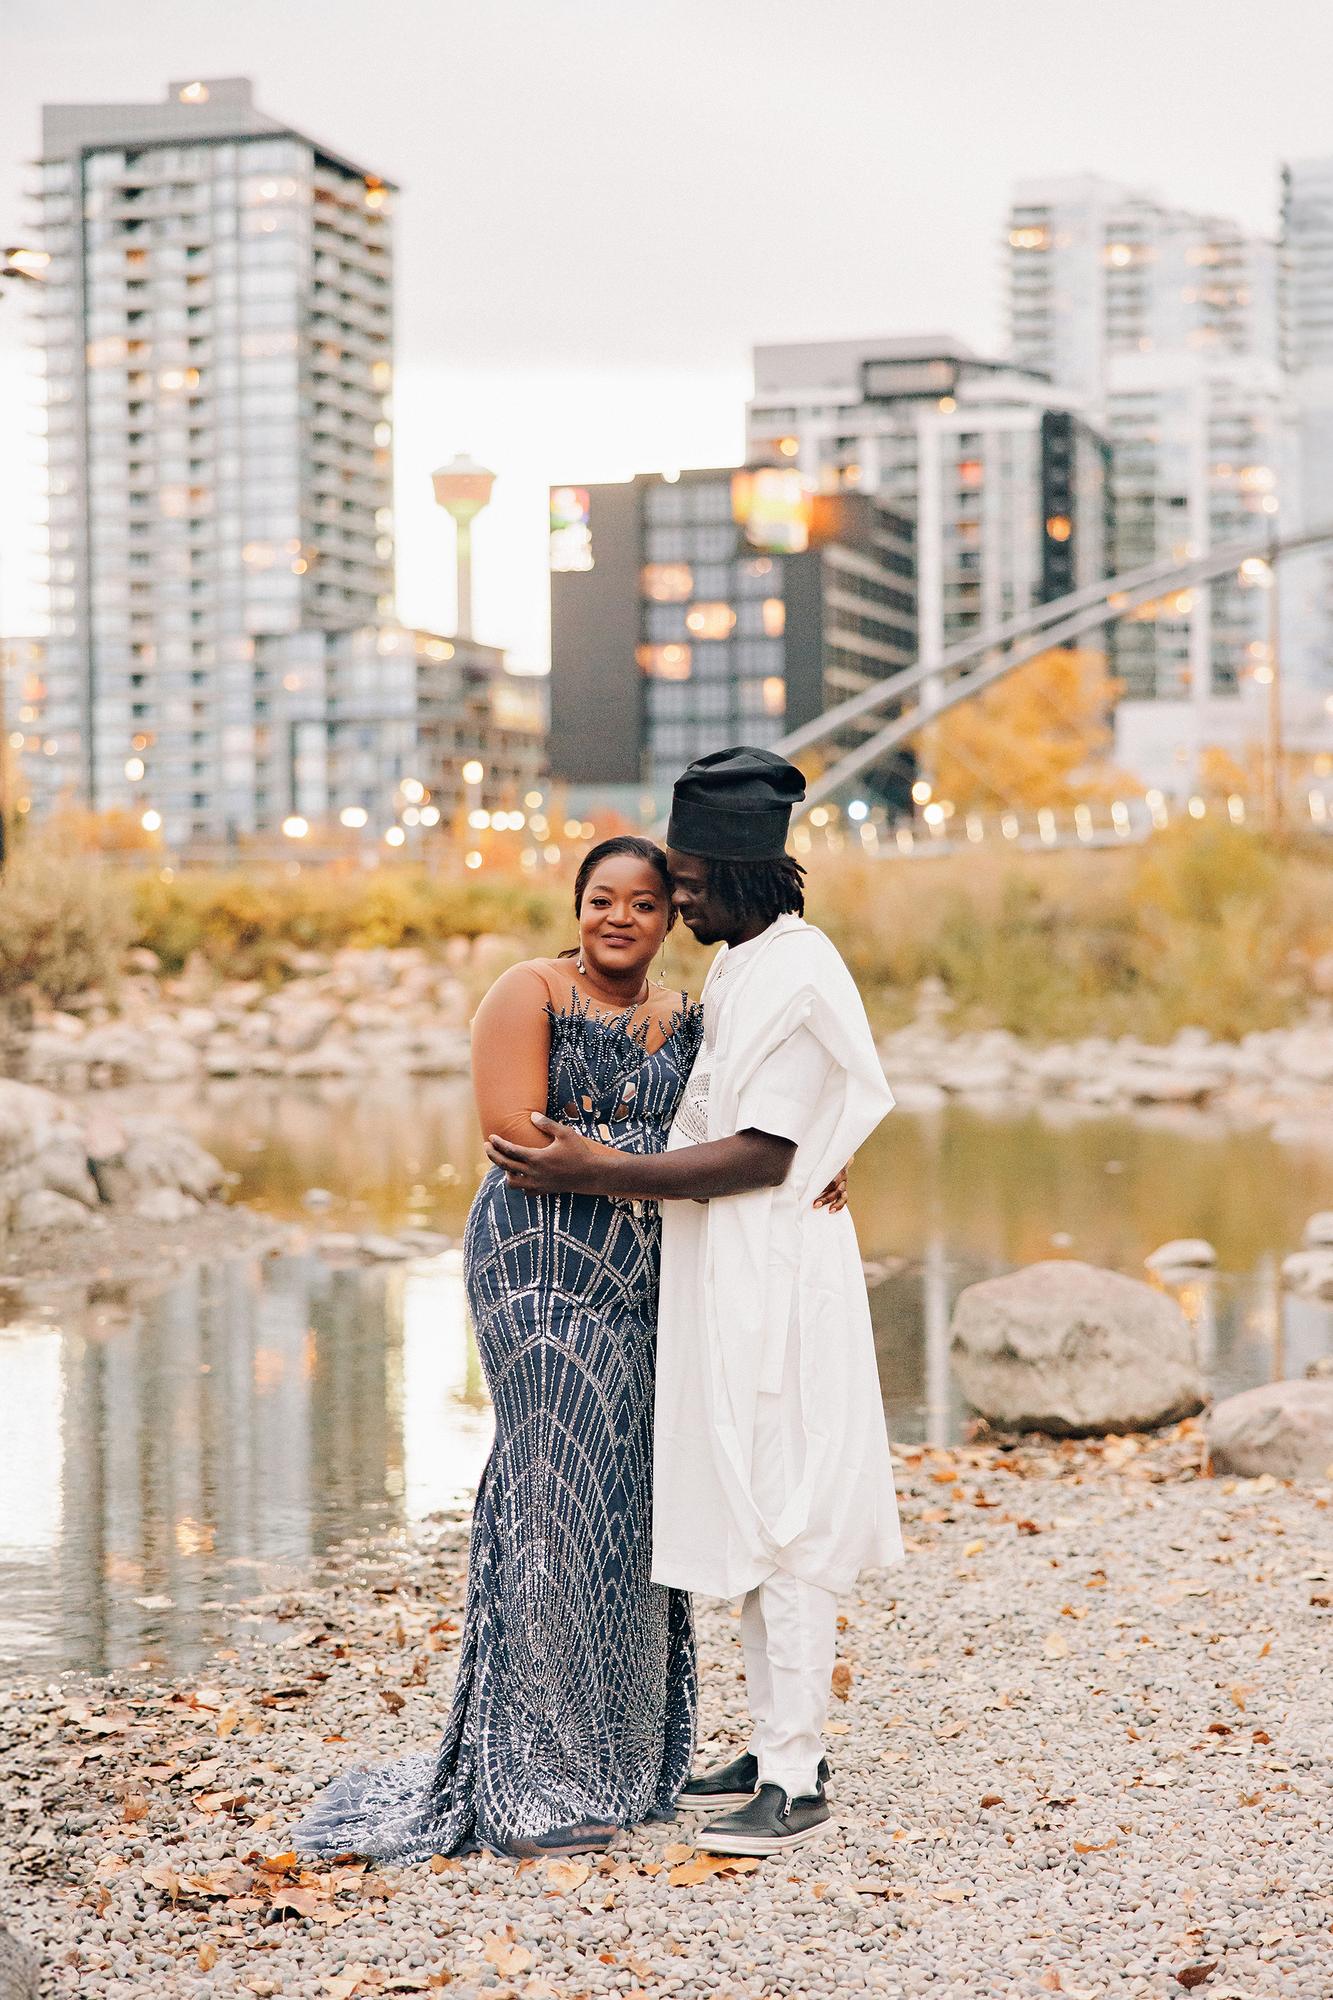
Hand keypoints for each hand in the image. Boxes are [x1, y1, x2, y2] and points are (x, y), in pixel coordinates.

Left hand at [485, 1114, 609, 1194]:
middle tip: (487, 1147)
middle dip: (493, 1155)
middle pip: (505, 1166)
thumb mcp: (565, 1133)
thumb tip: (531, 1116)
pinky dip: (520, 1184)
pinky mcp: (544, 1191)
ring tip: (506, 1163)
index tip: (491, 1137)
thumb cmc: (578, 1152)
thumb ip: (547, 1124)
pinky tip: (522, 1176)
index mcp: (537, 1158)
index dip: (498, 1143)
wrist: (591, 1175)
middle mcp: (534, 1173)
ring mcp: (538, 1184)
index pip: (510, 1150)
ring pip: (512, 1183)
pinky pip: (525, 1191)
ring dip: (506, 1173)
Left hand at [813, 1161, 849, 1212]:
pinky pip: (844, 1198)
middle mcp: (841, 1176)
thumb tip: (793, 1164)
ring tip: (829, 1211)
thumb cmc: (823, 1159)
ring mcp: (843, 1183)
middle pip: (836, 1188)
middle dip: (826, 1198)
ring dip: (835, 1203)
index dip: (825, 1186)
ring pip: (842, 1194)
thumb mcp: (819, 1159)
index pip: (832, 1177)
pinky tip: (832, 1211)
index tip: (814, 1191)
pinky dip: (839, 1205)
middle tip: (815, 1204)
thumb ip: (811, 1163)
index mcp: (835, 1167)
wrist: (837, 1156)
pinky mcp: (843, 1189)